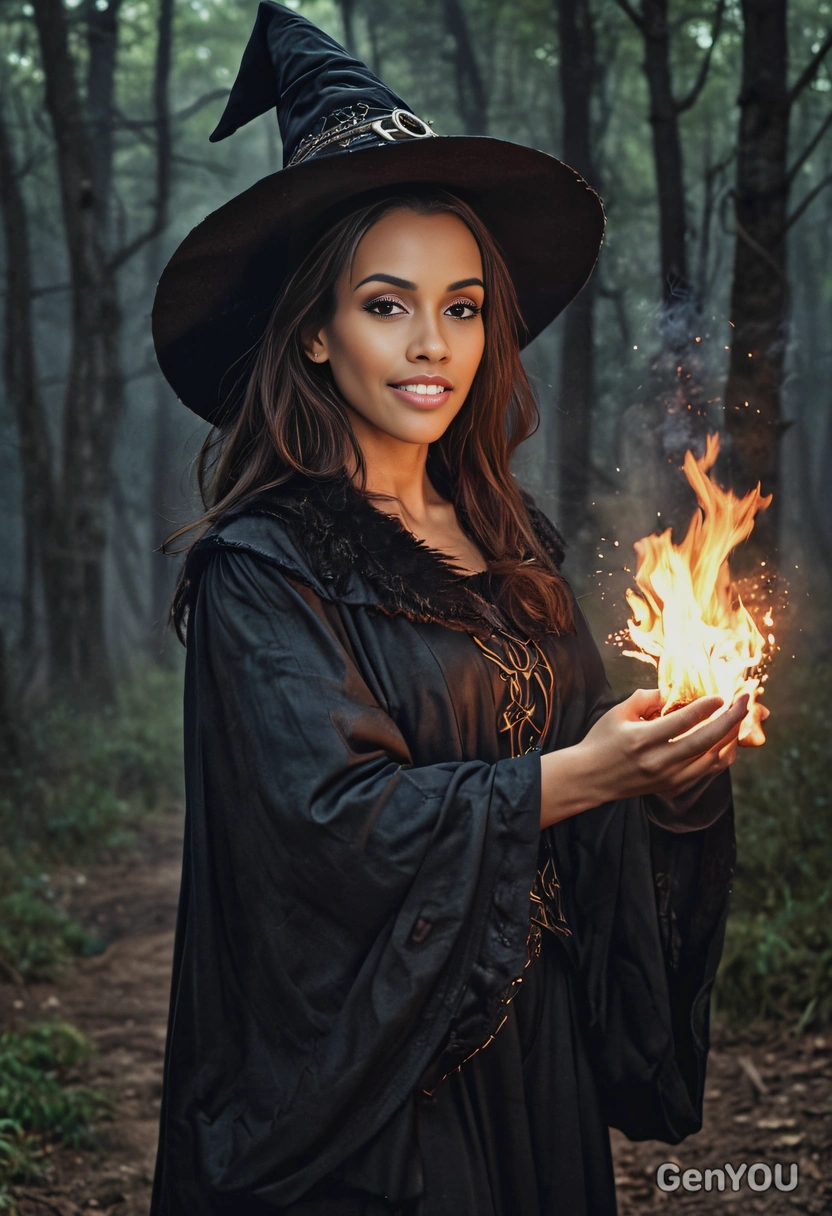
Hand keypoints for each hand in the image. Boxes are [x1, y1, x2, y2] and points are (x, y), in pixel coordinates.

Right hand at [539, 689, 747, 827]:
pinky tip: (726, 741)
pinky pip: (706, 772)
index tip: (723, 695)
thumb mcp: (617, 713)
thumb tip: (672, 693)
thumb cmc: (601, 741)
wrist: (590, 779)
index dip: (707, 706)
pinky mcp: (672, 787)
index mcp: (643, 739)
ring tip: (738, 719)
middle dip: (731, 719)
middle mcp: (659, 761)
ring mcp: (668, 777)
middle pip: (706, 740)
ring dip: (730, 738)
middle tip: (745, 702)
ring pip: (712, 759)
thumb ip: (645, 698)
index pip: (684, 721)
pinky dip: (721, 756)